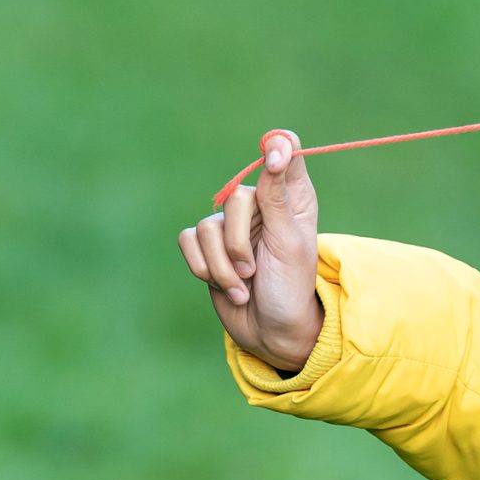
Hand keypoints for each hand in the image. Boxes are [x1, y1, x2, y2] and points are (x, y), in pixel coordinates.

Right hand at [180, 131, 324, 371]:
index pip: (286, 153)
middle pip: (233, 197)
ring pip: (207, 226)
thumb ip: (277, 196)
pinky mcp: (207, 247)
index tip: (275, 160)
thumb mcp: (289, 242)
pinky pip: (188, 241)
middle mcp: (261, 205)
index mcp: (291, 198)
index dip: (278, 148)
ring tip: (243, 287)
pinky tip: (227, 287)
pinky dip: (204, 268)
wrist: (270, 332)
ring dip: (222, 267)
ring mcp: (231, 226)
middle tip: (253, 270)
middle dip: (238, 243)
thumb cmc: (290, 288)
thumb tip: (278, 147)